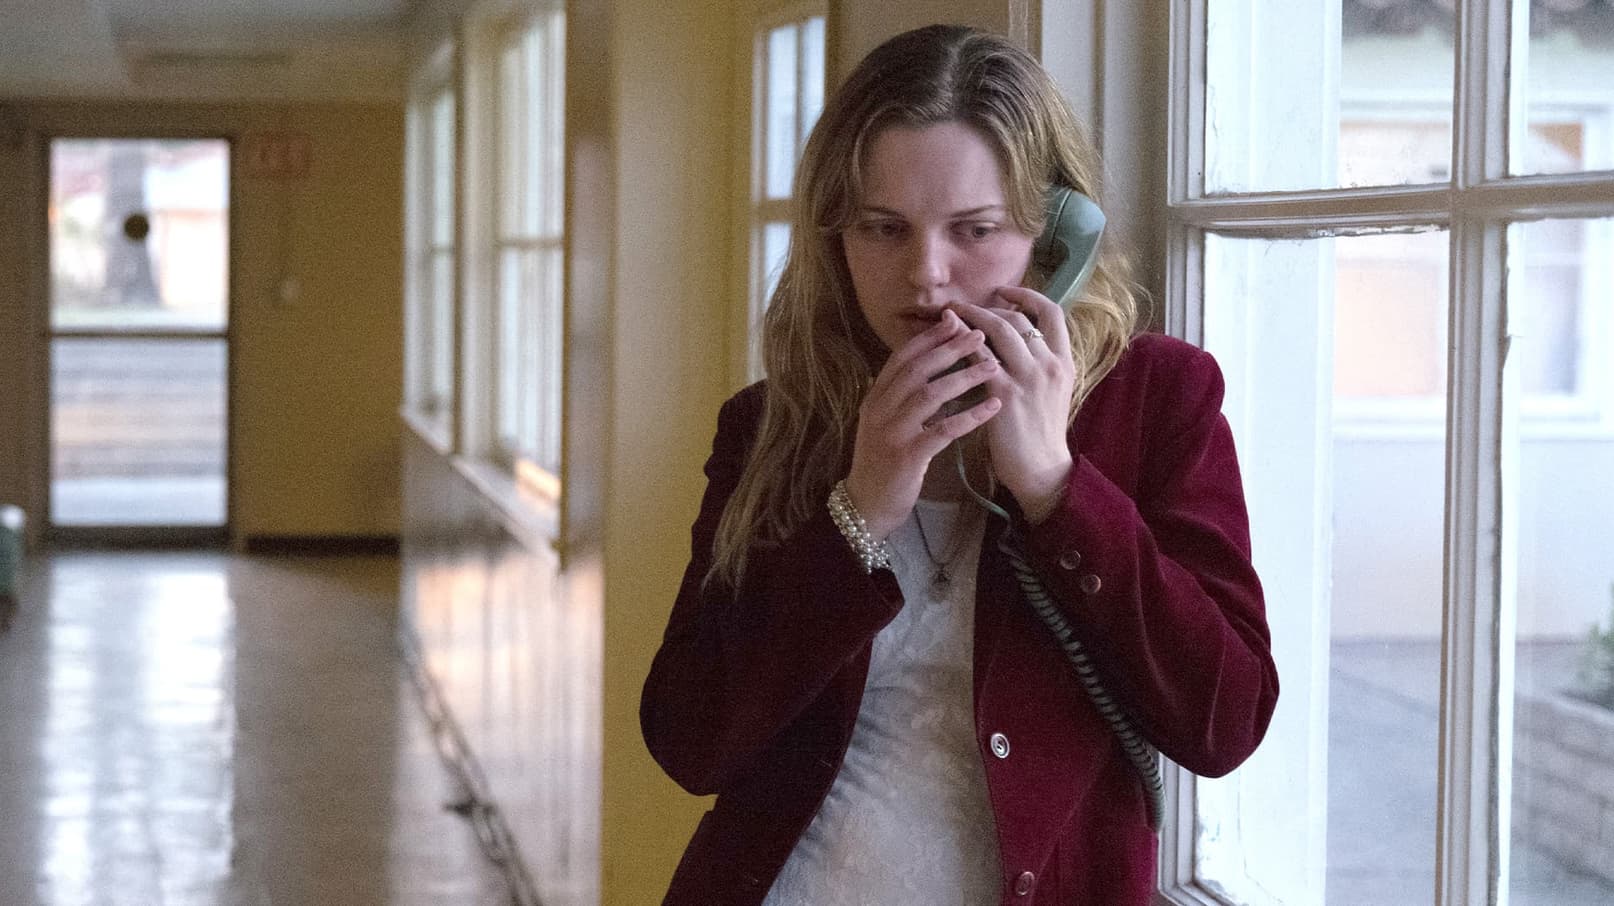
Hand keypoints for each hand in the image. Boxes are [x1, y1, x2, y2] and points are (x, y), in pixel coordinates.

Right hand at [844, 310, 1002, 538]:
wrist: (866, 505)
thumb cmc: (882, 461)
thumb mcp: (885, 422)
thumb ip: (902, 395)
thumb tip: (932, 364)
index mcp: (875, 397)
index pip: (902, 357)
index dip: (929, 337)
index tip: (956, 320)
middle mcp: (880, 410)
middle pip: (918, 370)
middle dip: (950, 348)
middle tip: (980, 334)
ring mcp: (892, 433)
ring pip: (930, 395)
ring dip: (964, 377)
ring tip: (992, 366)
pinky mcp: (907, 457)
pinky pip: (943, 430)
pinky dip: (970, 416)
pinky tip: (992, 407)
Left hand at [947, 287, 1074, 519]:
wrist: (1041, 469)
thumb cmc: (1042, 432)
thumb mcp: (1051, 391)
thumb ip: (1037, 363)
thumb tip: (1011, 337)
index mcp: (1064, 361)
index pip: (1053, 313)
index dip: (1028, 296)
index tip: (1004, 292)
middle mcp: (1050, 364)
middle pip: (1019, 318)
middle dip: (988, 306)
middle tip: (963, 305)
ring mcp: (1029, 378)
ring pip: (1000, 330)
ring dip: (972, 318)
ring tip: (951, 315)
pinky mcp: (1006, 395)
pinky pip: (981, 358)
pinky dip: (963, 345)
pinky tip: (947, 342)